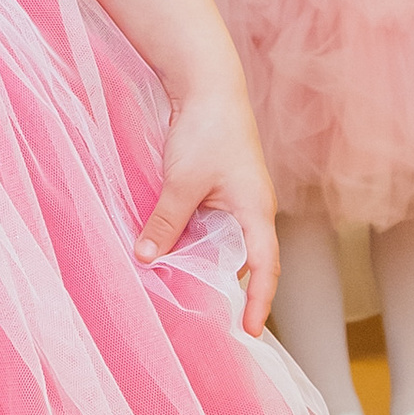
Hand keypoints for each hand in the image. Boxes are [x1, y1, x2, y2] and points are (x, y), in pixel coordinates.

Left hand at [134, 69, 279, 335]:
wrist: (209, 83)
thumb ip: (166, 222)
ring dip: (211, 263)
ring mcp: (240, 197)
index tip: (247, 331)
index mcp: (256, 210)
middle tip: (211, 321)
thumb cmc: (206, 130)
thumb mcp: (182, 181)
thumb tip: (147, 258)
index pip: (266, 268)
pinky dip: (199, 242)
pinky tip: (176, 251)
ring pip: (228, 242)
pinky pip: (215, 226)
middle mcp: (254, 208)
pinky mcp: (224, 187)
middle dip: (233, 290)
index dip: (259, 302)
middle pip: (248, 260)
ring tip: (189, 292)